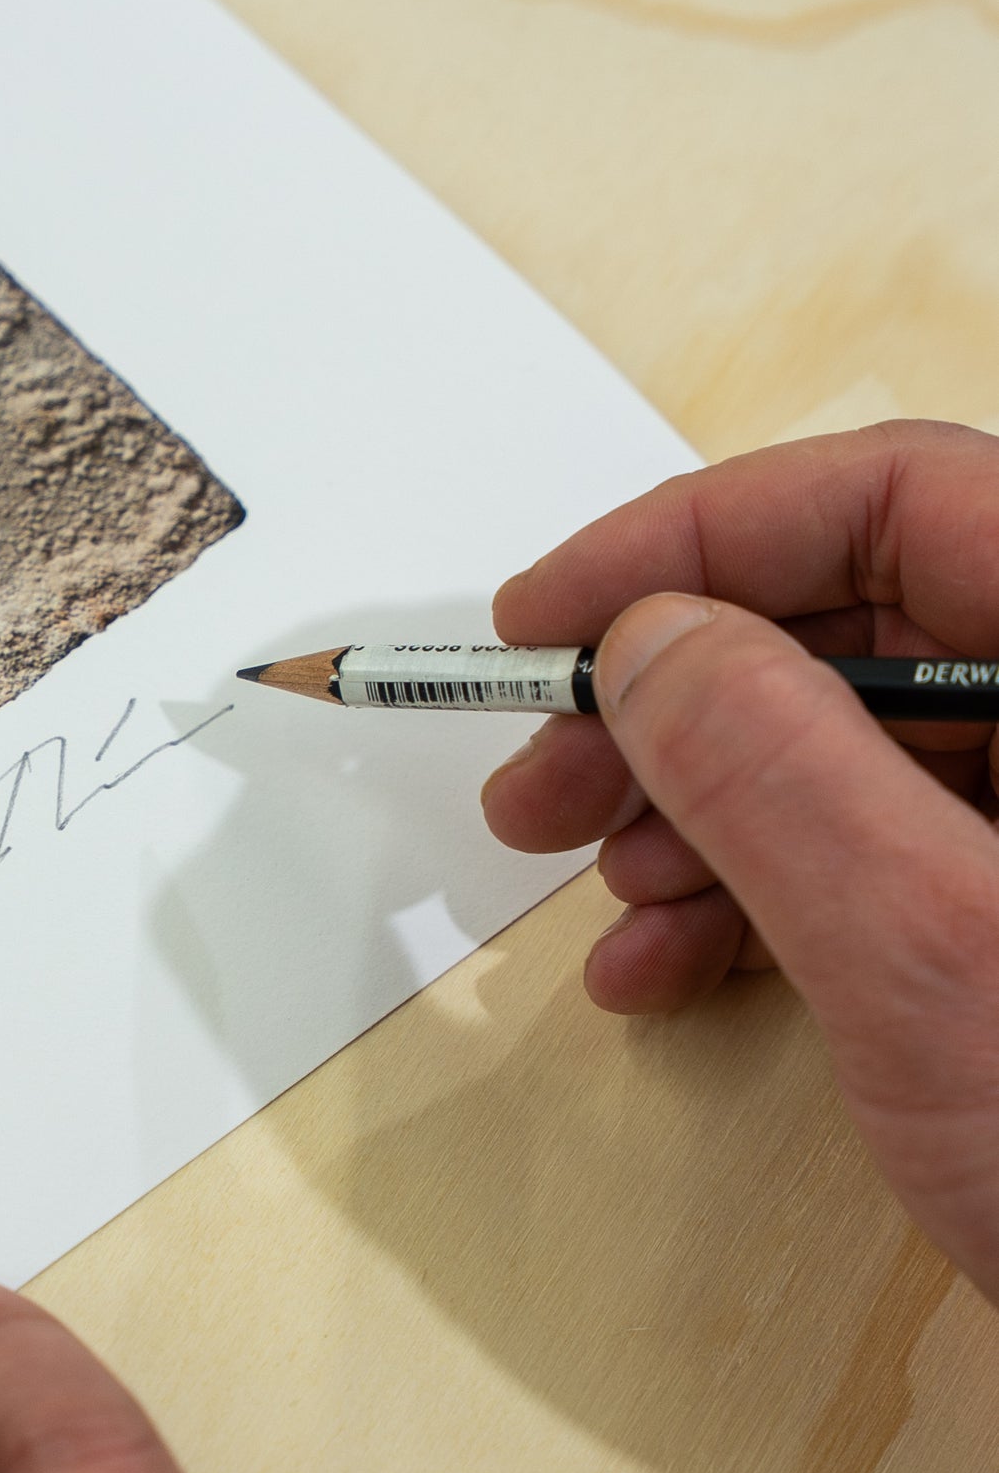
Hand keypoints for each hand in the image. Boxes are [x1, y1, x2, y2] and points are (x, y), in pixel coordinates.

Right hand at [482, 418, 998, 1298]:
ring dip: (693, 819)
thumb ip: (779, 773)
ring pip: (847, 754)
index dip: (694, 542)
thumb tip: (648, 645)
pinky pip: (875, 859)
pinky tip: (670, 973)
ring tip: (602, 899)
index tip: (545, 621)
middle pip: (855, 631)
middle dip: (669, 708)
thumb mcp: (936, 955)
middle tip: (536, 785)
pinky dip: (755, 903)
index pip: (897, 499)